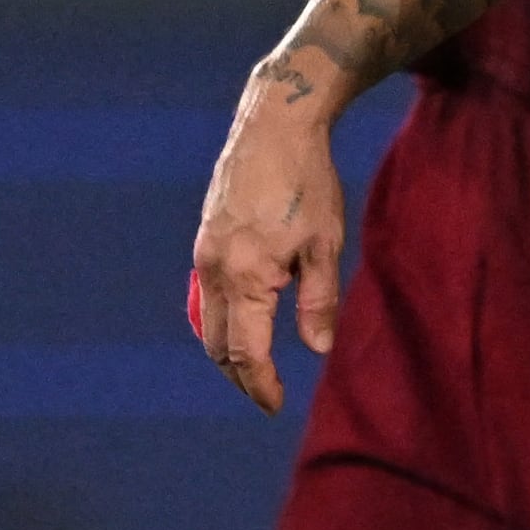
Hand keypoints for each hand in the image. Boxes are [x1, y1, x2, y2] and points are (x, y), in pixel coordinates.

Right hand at [187, 57, 346, 413]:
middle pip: (218, 345)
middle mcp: (215, 269)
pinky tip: (245, 323)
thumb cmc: (307, 180)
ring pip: (208, 322)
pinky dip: (222, 321)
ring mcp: (204, 253)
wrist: (273, 123)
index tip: (276, 406)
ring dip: (228, 351)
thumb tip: (317, 349)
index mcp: (246, 275)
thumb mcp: (326, 242)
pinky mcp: (204, 238)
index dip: (261, 385)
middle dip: (241, 376)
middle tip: (266, 394)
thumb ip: (319, 299)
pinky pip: (207, 296)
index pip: (246, 352)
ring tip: (256, 369)